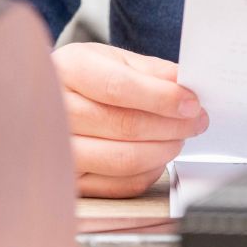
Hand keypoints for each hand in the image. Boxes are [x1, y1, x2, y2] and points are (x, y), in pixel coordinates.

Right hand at [54, 42, 207, 196]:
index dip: (161, 98)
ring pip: (123, 159)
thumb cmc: (85, 79)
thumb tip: (187, 85)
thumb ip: (152, 71)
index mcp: (68, 70)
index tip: (191, 103)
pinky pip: (119, 185)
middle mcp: (55, 111)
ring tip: (178, 137)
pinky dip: (149, 172)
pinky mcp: (70, 182)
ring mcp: (58, 151)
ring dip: (164, 150)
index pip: (118, 87)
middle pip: (124, 125)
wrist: (49, 101)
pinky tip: (157, 156)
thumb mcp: (114, 60)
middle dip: (172, 125)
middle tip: (197, 121)